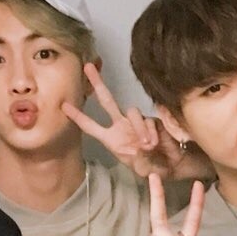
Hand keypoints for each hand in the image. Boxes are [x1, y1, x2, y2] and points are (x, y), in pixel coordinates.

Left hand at [63, 63, 198, 179]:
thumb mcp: (142, 169)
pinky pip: (149, 120)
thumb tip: (142, 145)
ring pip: (132, 111)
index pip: (90, 126)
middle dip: (97, 83)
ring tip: (147, 146)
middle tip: (88, 66)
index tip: (63, 106)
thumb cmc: (153, 168)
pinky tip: (155, 144)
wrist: (173, 164)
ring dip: (139, 129)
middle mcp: (121, 126)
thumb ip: (139, 159)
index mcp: (111, 139)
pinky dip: (151, 133)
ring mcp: (137, 121)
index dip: (78, 116)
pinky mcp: (153, 118)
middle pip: (107, 101)